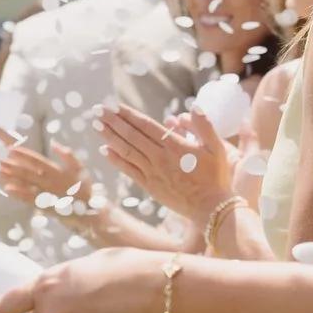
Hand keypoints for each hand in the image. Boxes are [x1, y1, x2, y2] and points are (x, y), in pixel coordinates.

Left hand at [0, 137, 93, 217]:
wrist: (92, 213)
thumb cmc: (86, 190)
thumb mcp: (80, 170)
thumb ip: (69, 156)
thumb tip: (55, 143)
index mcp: (60, 171)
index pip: (39, 161)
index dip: (25, 155)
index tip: (11, 150)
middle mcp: (53, 182)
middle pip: (30, 172)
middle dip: (13, 166)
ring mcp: (49, 195)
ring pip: (28, 185)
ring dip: (13, 178)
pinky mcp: (47, 207)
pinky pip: (31, 200)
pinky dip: (19, 194)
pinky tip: (8, 189)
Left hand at [101, 100, 231, 227]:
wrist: (210, 207)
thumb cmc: (215, 176)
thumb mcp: (216, 147)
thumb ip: (203, 125)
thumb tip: (192, 106)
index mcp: (174, 145)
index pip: (145, 125)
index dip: (128, 114)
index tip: (114, 105)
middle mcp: (159, 157)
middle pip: (131, 135)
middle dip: (113, 121)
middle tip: (97, 110)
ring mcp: (152, 172)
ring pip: (126, 151)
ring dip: (110, 137)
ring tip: (96, 125)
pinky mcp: (149, 186)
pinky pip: (128, 170)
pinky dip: (115, 159)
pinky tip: (105, 150)